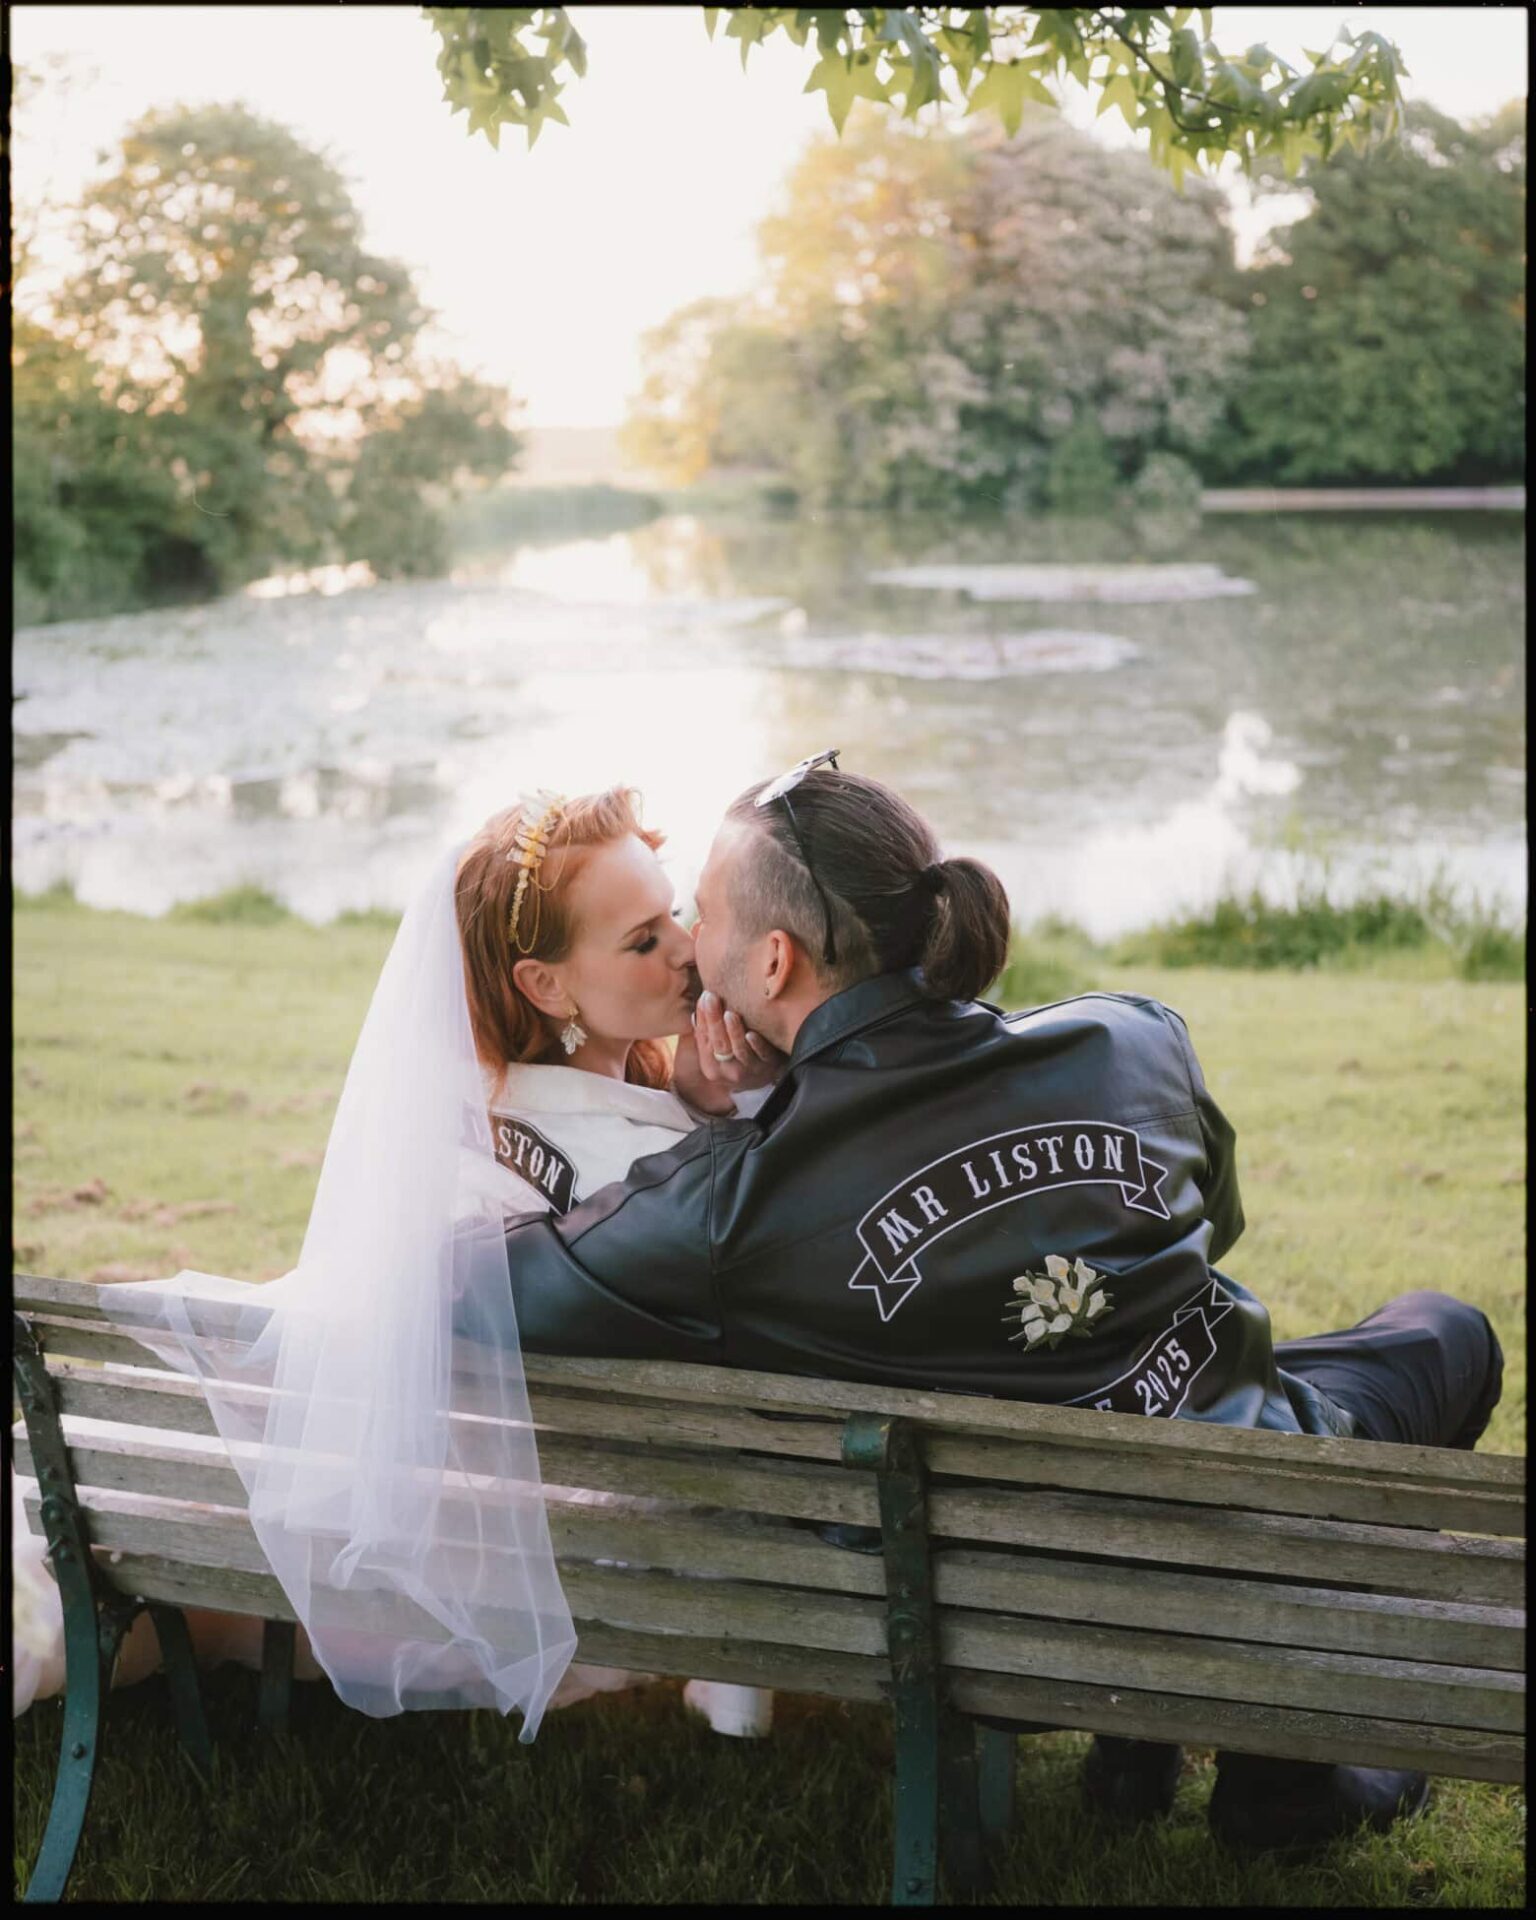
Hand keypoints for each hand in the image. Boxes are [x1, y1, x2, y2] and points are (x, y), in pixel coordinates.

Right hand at [673, 990, 785, 1114]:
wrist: (763, 1079)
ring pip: (740, 1050)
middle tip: (711, 997)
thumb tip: (700, 1002)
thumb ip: (705, 1031)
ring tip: (729, 1014)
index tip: (704, 997)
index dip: (703, 1018)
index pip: (703, 1039)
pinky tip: (752, 1034)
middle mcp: (728, 1071)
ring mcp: (750, 1069)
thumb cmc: (734, 1059)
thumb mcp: (715, 1051)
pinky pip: (763, 1055)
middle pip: (719, 1044)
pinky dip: (757, 1045)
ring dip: (734, 1032)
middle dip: (714, 1020)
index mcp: (711, 1067)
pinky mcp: (769, 1065)